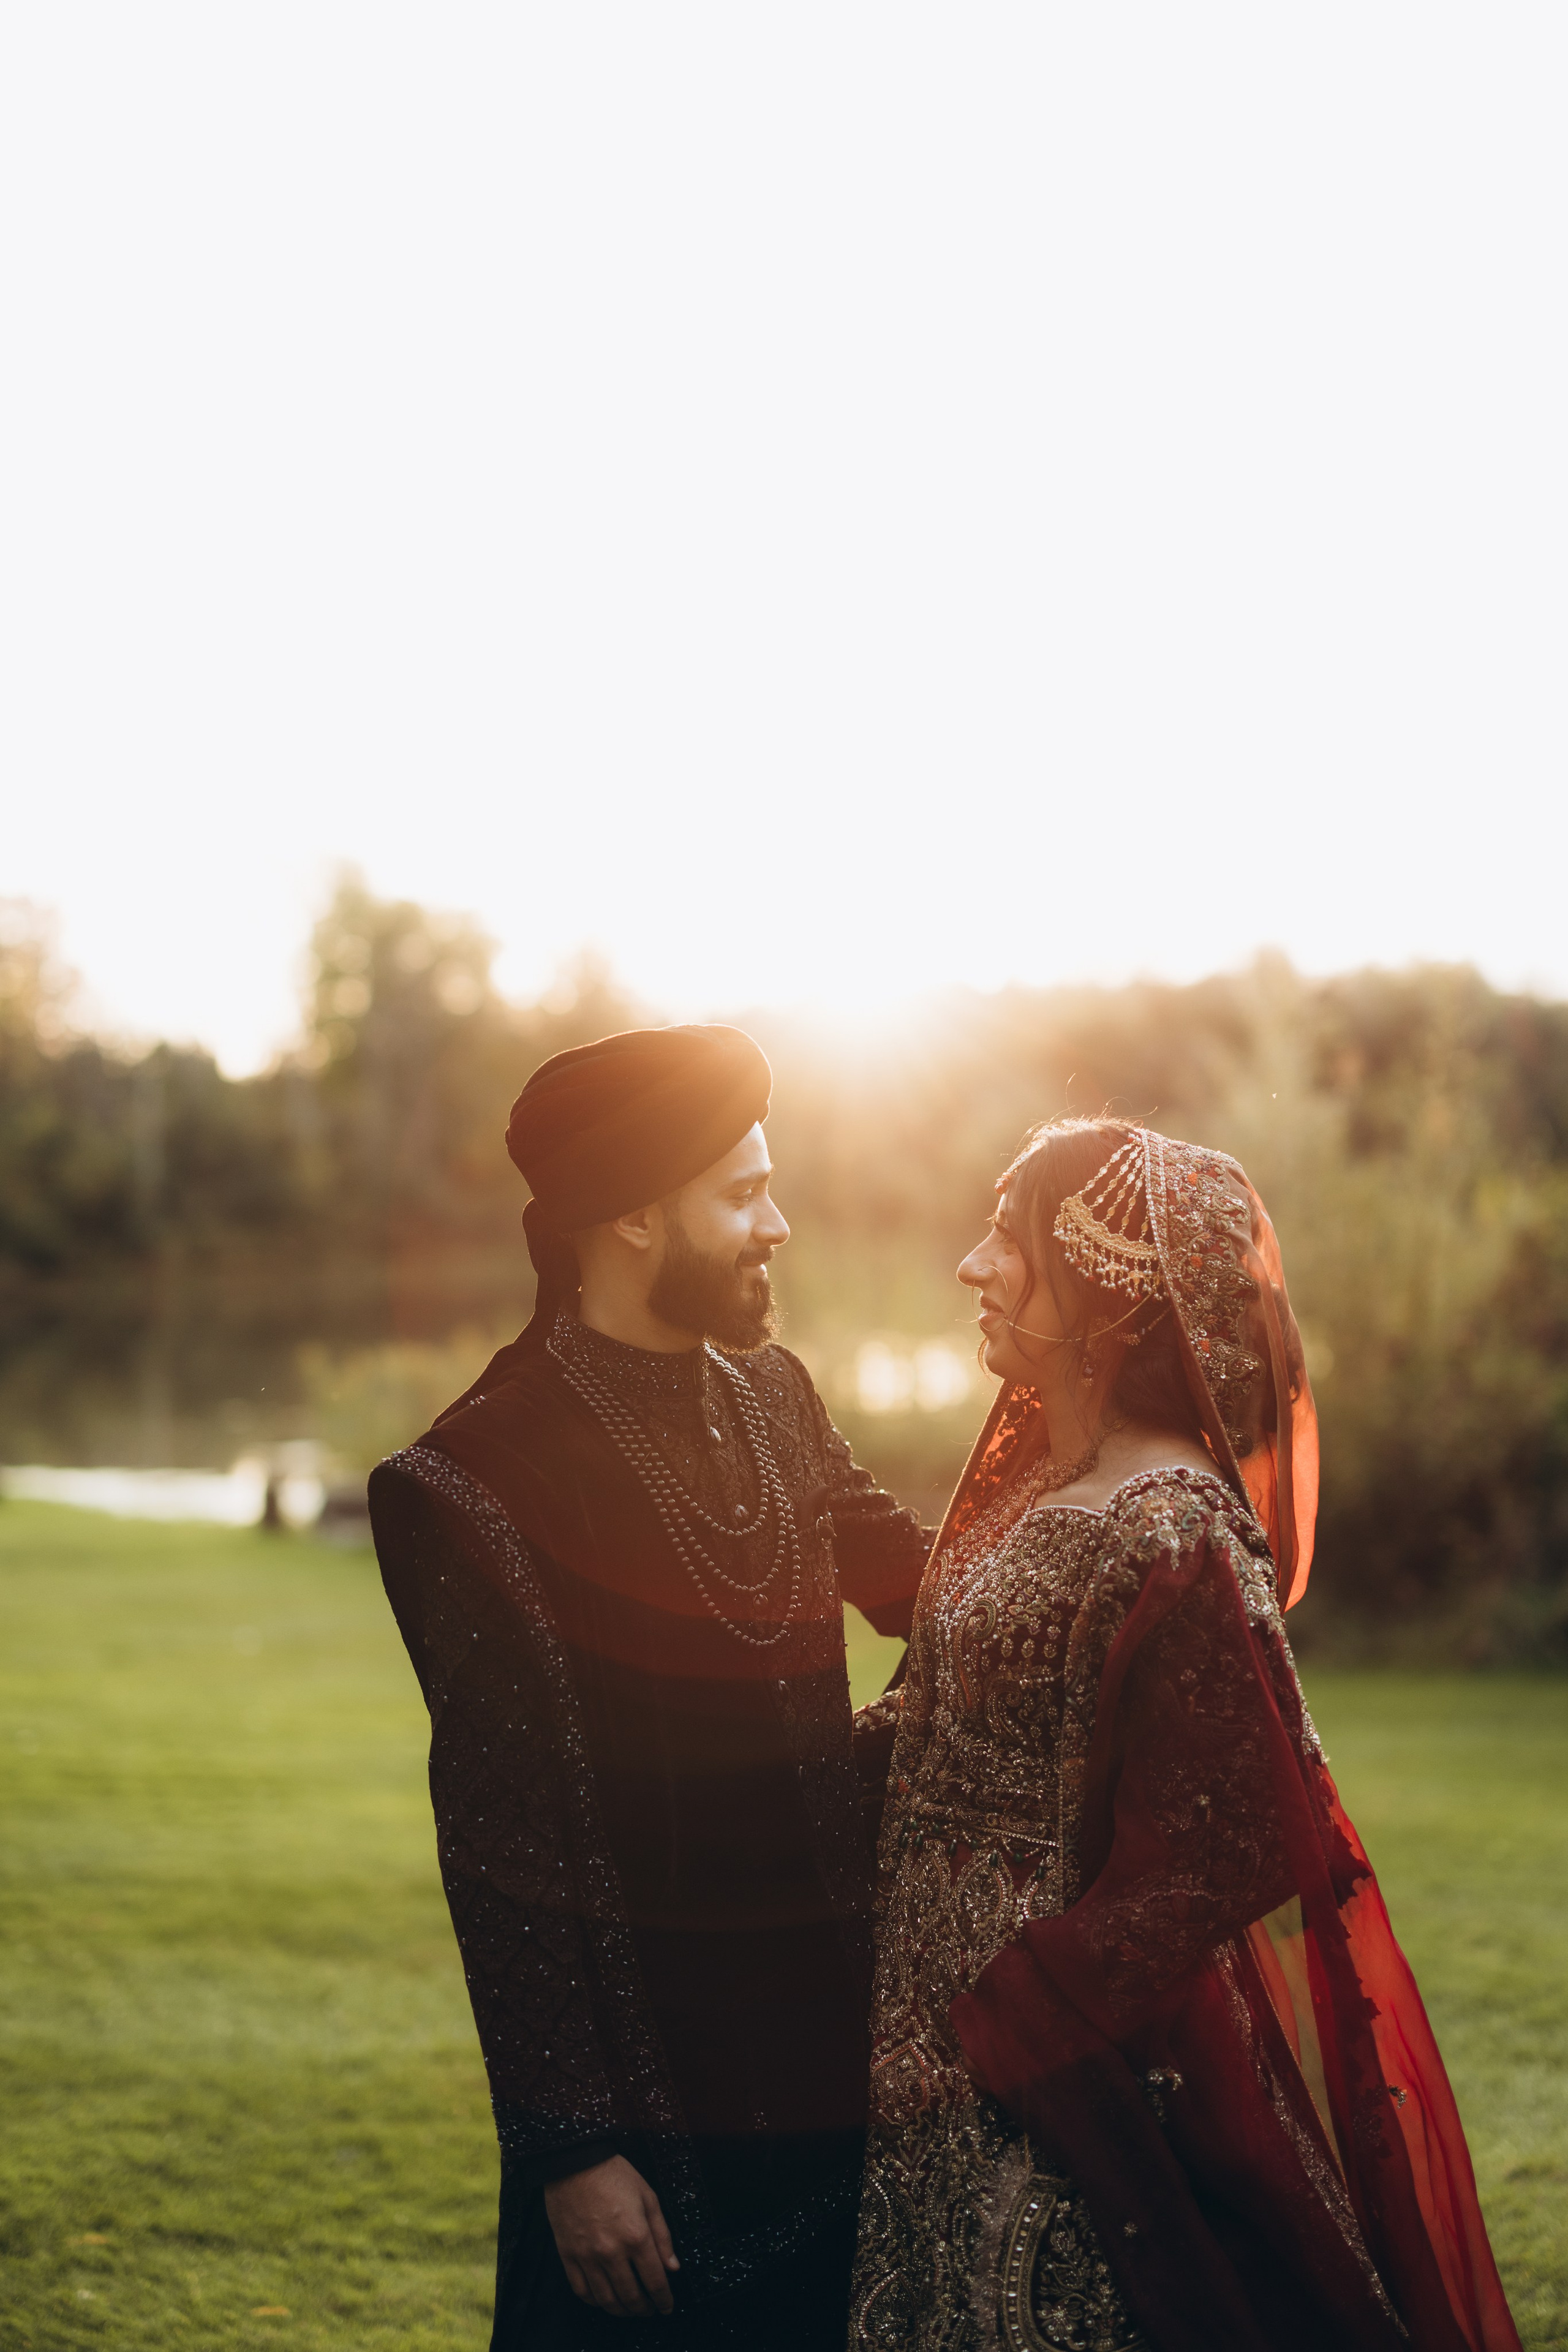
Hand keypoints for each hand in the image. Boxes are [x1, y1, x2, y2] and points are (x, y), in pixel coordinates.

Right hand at [544, 2154, 679, 2317]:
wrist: (575, 2162)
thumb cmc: (614, 2174)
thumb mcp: (649, 2197)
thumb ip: (662, 2235)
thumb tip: (673, 2267)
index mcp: (636, 2235)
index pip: (655, 2281)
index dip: (664, 2299)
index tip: (667, 2306)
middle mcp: (612, 2251)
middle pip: (631, 2296)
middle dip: (644, 2309)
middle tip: (650, 2310)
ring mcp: (588, 2256)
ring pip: (606, 2299)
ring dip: (621, 2311)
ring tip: (629, 2310)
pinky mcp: (568, 2255)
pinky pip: (581, 2290)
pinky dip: (594, 2302)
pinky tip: (603, 2300)